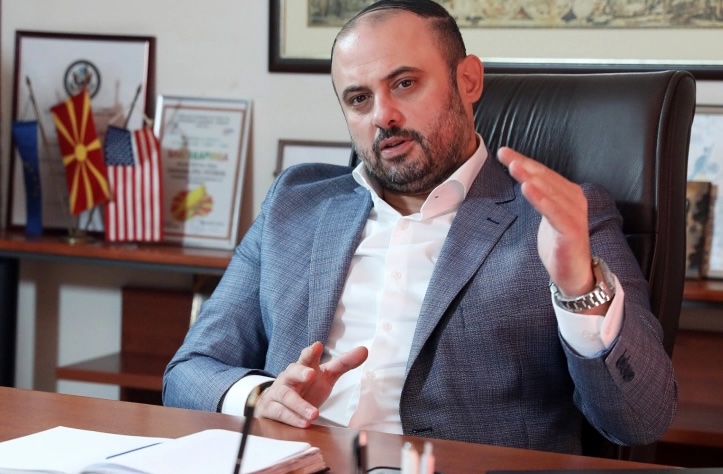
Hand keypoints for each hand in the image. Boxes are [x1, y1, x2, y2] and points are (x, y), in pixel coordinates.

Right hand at [254, 341, 367, 427]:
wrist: (279, 403)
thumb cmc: (306, 386)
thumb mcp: (326, 375)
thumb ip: (344, 363)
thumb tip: (364, 350)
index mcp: (304, 367)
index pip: (307, 357)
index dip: (311, 352)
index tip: (317, 346)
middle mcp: (289, 377)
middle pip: (292, 371)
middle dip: (301, 372)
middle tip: (311, 375)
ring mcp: (279, 392)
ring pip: (286, 396)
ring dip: (299, 405)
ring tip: (314, 413)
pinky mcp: (271, 408)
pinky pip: (280, 413)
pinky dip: (292, 419)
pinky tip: (304, 423)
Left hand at [497, 147, 594, 298]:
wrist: (575, 274)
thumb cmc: (559, 244)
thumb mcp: (548, 215)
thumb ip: (541, 197)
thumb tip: (526, 179)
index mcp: (568, 194)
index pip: (543, 172)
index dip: (524, 161)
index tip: (504, 152)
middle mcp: (574, 200)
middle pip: (545, 178)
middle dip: (524, 165)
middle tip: (505, 155)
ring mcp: (574, 215)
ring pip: (549, 191)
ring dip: (530, 177)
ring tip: (514, 166)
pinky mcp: (570, 230)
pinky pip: (553, 212)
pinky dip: (540, 199)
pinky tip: (527, 188)